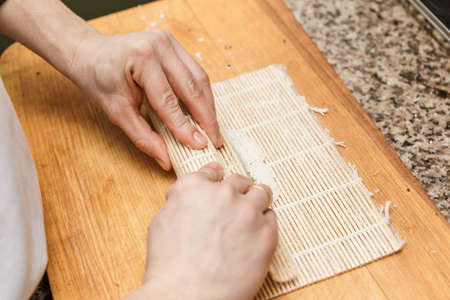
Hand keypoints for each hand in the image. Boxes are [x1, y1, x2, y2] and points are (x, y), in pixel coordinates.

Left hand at [71, 30, 221, 169]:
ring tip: (214, 128)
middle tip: (215, 140)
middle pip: (191, 86)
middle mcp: (159, 45)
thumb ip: (143, 136)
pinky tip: (206, 110)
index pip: (168, 99)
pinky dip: (203, 93)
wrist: (92, 54)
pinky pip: (196, 71)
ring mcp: (169, 41)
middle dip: (206, 117)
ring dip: (208, 106)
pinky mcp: (174, 44)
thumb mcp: (117, 112)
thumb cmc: (100, 81)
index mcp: (141, 59)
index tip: (198, 145)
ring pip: (199, 78)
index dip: (184, 125)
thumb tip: (165, 159)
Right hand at [124, 163, 277, 299]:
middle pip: (239, 180)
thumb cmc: (170, 265)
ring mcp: (248, 212)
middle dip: (237, 191)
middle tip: (236, 204)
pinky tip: (256, 234)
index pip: (211, 171)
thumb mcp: (162, 221)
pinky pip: (272, 218)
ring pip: (261, 193)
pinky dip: (265, 223)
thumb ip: (181, 200)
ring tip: (252, 214)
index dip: (216, 178)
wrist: (187, 295)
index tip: (220, 182)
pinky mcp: (267, 233)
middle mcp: (223, 193)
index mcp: (194, 187)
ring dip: (256, 201)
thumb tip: (191, 196)